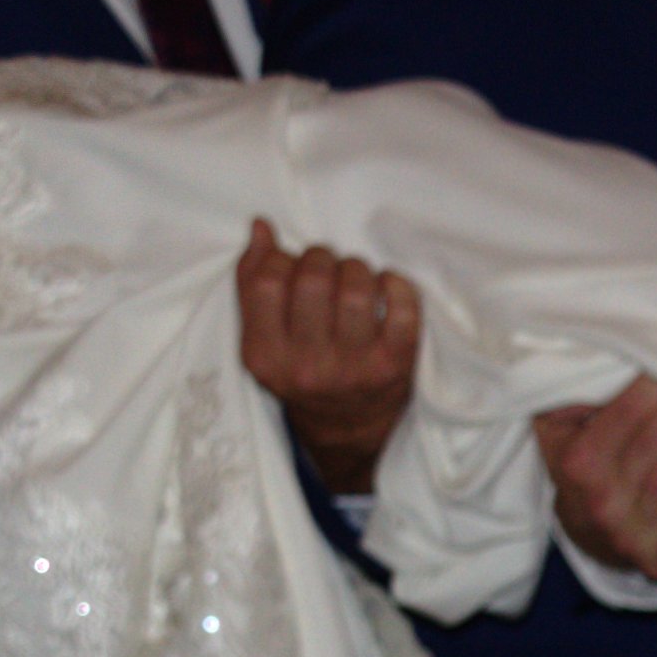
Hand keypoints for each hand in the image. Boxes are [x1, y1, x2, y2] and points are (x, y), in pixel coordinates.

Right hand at [235, 218, 420, 491]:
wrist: (348, 429)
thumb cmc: (302, 369)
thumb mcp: (266, 339)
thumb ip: (254, 284)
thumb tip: (261, 227)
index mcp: (265, 356)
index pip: (267, 282)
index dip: (282, 258)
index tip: (293, 264)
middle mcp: (307, 367)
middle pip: (313, 279)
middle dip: (322, 259)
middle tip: (328, 268)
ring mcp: (354, 368)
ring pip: (357, 288)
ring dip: (357, 268)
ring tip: (355, 277)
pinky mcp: (394, 366)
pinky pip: (401, 307)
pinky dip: (397, 285)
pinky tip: (387, 287)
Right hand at [534, 375, 656, 580]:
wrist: (589, 537)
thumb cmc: (587, 469)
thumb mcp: (562, 432)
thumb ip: (572, 396)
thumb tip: (598, 351)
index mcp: (578, 462)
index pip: (622, 414)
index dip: (656, 385)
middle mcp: (600, 499)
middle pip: (652, 443)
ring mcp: (627, 533)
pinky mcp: (656, 560)